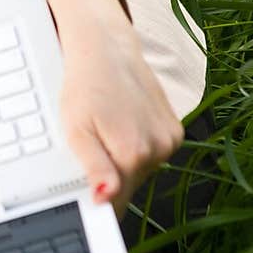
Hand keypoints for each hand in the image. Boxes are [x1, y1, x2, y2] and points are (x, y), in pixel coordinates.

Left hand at [44, 0, 185, 220]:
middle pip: (130, 185)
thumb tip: (105, 198)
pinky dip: (139, 147)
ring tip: (108, 131)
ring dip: (124, 161)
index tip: (88, 198)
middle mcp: (159, 149)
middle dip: (110, 178)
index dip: (100, 201)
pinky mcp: (176, 131)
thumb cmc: (86, 87)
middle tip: (91, 149)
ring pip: (142, 170)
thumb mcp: (77, 129)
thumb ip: (94, 167)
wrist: (108, 51)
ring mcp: (171, 140)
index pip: (117, 201)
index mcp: (133, 153)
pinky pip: (154, 153)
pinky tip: (124, 126)